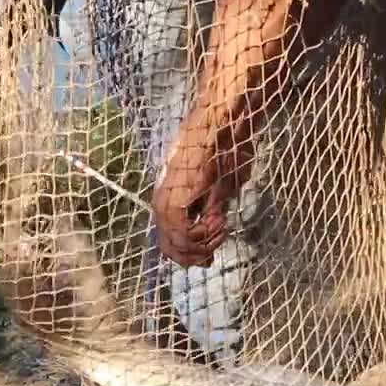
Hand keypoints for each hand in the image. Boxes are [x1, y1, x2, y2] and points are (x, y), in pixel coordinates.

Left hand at [151, 151, 228, 267]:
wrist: (218, 130)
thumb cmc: (221, 153)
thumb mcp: (220, 191)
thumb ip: (212, 216)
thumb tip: (210, 243)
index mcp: (170, 203)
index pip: (173, 245)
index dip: (194, 255)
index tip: (213, 251)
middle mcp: (162, 206)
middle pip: (173, 251)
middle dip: (200, 253)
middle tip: (221, 237)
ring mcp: (165, 206)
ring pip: (179, 247)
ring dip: (205, 243)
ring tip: (222, 225)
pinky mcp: (173, 204)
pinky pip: (184, 236)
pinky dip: (205, 235)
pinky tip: (219, 221)